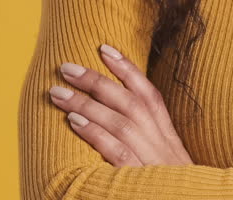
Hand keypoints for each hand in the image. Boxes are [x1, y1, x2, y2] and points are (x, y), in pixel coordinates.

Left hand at [47, 43, 193, 166]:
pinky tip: (73, 121)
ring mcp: (151, 159)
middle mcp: (161, 142)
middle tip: (65, 66)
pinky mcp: (138, 177)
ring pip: (118, 121)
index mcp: (168, 136)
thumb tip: (118, 117)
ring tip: (57, 92)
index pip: (148, 93)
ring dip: (86, 102)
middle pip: (128, 101)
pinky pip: (115, 150)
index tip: (104, 48)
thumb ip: (149, 140)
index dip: (126, 68)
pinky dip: (95, 133)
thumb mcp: (167, 161)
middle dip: (96, 80)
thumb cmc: (175, 189)